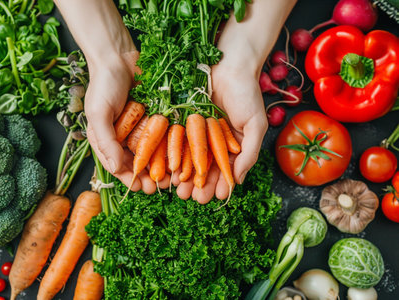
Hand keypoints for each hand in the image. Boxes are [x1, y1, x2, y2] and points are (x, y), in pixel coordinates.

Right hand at [55, 0, 161, 192]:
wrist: (119, 57)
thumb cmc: (104, 85)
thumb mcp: (99, 113)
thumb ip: (106, 142)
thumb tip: (116, 169)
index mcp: (106, 140)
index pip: (117, 167)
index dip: (130, 179)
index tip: (143, 188)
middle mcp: (122, 138)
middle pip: (137, 164)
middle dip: (149, 177)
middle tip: (162, 186)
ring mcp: (139, 128)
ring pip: (152, 153)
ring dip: (161, 166)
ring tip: (173, 177)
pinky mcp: (153, 118)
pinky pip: (162, 136)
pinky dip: (169, 147)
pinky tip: (179, 156)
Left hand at [174, 60, 267, 202]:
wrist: (229, 64)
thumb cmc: (246, 93)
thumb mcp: (255, 125)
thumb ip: (250, 153)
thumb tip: (239, 181)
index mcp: (234, 146)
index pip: (227, 171)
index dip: (222, 185)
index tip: (215, 197)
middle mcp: (216, 142)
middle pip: (207, 169)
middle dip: (200, 185)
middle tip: (194, 198)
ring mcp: (199, 133)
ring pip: (191, 160)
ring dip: (186, 177)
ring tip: (180, 191)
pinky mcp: (185, 122)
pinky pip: (179, 143)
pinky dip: (175, 157)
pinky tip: (171, 171)